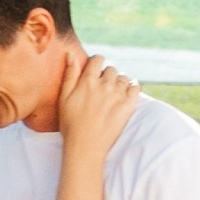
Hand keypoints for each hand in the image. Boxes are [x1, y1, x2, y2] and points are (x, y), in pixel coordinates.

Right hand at [54, 45, 140, 160]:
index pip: (98, 60)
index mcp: (87, 81)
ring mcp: (117, 95)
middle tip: (103, 90)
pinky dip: (132, 89)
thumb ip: (69, 74)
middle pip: (111, 69)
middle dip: (108, 76)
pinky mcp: (128, 106)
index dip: (97, 64)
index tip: (96, 73)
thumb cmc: (71, 124)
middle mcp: (104, 85)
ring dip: (119, 83)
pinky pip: (135, 87)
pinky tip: (125, 96)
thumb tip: (70, 52)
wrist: (85, 147)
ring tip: (113, 96)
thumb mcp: (64, 97)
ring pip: (123, 78)